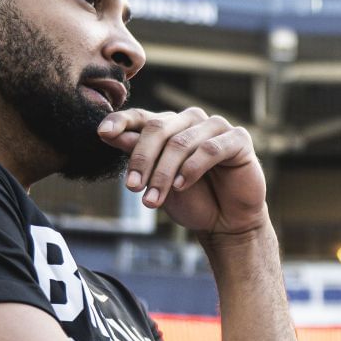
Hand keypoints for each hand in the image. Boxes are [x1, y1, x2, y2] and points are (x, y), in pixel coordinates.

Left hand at [99, 107, 267, 234]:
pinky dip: (192, 168)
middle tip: (132, 188)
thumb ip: (138, 156)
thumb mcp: (157, 181)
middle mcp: (191, 121)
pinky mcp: (238, 139)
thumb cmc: (192, 200)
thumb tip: (109, 134)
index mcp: (170, 127)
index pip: (142, 117)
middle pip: (158, 128)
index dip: (121, 121)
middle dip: (142, 159)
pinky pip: (210, 148)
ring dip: (164, 173)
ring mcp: (216, 127)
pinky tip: (183, 185)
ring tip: (155, 200)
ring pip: (181, 142)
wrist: (226, 223)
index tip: (102, 133)